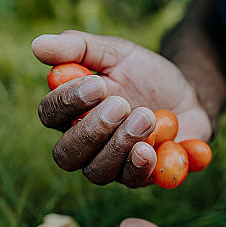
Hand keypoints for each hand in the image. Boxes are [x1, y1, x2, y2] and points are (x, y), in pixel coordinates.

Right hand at [32, 31, 212, 186]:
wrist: (188, 95)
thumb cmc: (144, 75)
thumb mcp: (116, 53)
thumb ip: (79, 48)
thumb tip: (37, 45)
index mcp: (70, 114)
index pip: (49, 114)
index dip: (67, 102)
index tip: (97, 84)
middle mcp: (84, 146)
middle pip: (67, 154)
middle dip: (92, 131)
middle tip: (121, 104)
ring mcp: (110, 166)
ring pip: (97, 172)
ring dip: (120, 144)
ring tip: (147, 116)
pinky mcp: (139, 177)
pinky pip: (132, 180)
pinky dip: (142, 165)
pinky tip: (154, 147)